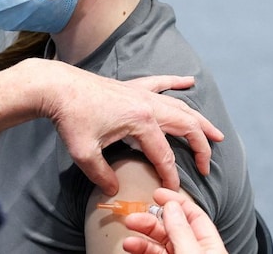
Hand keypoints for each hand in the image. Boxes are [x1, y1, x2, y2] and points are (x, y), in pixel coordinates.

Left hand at [27, 59, 223, 194]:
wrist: (56, 87)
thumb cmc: (69, 118)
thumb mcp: (84, 154)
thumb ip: (102, 175)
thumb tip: (113, 190)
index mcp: (141, 121)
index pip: (165, 155)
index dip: (171, 176)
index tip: (174, 192)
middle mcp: (147, 104)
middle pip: (185, 126)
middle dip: (200, 148)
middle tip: (206, 166)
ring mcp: (140, 93)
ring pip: (180, 106)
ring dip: (199, 120)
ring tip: (216, 134)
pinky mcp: (130, 86)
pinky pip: (160, 83)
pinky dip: (176, 82)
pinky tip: (189, 80)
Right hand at [122, 188, 228, 253]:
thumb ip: (182, 232)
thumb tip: (171, 206)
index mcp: (210, 245)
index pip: (194, 215)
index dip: (175, 202)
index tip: (158, 194)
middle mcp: (195, 250)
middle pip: (171, 227)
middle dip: (152, 218)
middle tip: (135, 213)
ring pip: (159, 242)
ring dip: (142, 234)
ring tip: (129, 229)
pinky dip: (140, 248)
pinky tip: (131, 245)